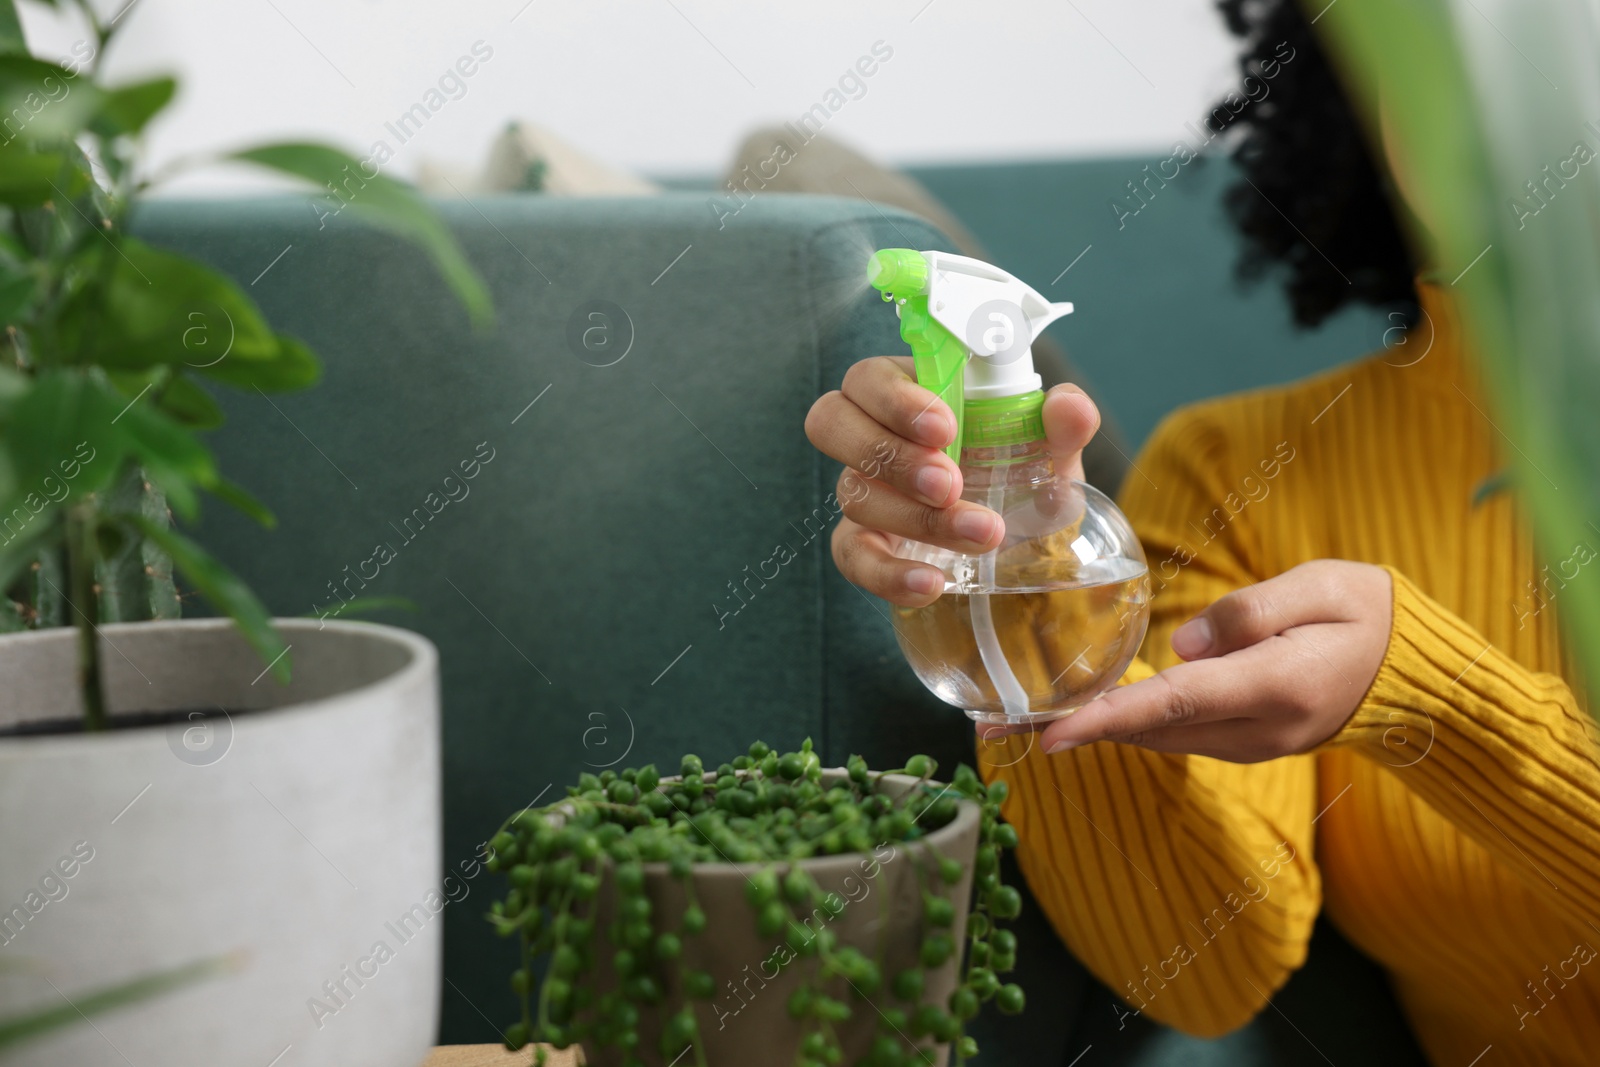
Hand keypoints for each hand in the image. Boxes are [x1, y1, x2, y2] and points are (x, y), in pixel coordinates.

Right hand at [803, 356, 1101, 606]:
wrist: (1028, 545)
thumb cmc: (1027, 478)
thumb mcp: (1054, 452)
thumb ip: (1065, 425)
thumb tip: (1068, 406)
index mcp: (912, 394)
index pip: (869, 377)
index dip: (894, 399)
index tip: (947, 427)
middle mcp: (875, 438)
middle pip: (831, 422)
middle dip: (889, 453)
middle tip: (949, 483)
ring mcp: (865, 492)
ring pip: (853, 493)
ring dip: (914, 516)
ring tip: (979, 533)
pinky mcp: (865, 546)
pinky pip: (852, 557)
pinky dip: (888, 573)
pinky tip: (932, 583)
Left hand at [1033, 560, 1393, 762]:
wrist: (1411, 672)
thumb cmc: (1364, 612)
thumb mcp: (1318, 587)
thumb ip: (1250, 611)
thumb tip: (1184, 646)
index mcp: (1271, 686)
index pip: (1172, 705)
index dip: (1107, 721)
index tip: (1051, 734)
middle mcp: (1256, 730)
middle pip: (1151, 730)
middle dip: (1078, 728)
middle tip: (1002, 721)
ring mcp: (1252, 745)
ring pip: (1160, 739)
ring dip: (1098, 730)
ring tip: (1028, 717)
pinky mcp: (1247, 743)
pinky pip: (1177, 737)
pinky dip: (1131, 727)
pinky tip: (1092, 711)